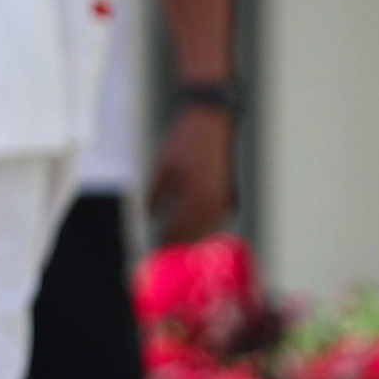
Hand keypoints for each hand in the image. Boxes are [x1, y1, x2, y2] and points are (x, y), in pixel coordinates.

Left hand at [148, 100, 238, 243]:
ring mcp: (225, 202)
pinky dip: (200, 226)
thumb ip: (155, 196)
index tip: (153, 254)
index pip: (177, 234)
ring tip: (170, 244)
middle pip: (192, 237)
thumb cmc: (188, 142)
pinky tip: (188, 227)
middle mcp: (213, 206)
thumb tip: (148, 215)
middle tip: (160, 254)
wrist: (215, 123)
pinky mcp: (230, 197)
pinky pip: (214, 220)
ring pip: (204, 231)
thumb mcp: (164, 168)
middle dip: (176, 246)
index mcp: (195, 200)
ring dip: (189, 238)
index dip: (164, 245)